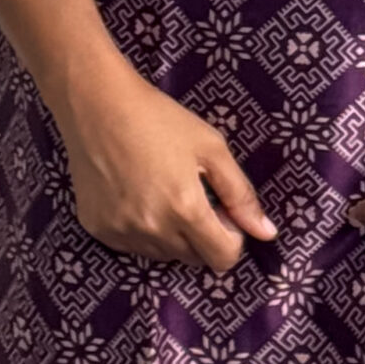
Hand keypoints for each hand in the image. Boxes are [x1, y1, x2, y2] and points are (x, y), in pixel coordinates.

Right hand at [49, 51, 274, 272]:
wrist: (98, 104)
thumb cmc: (160, 120)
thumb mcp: (212, 149)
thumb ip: (241, 195)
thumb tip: (267, 233)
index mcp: (185, 210)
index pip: (223, 258)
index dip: (232, 238)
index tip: (223, 212)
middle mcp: (152, 230)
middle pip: (194, 259)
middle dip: (203, 236)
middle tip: (194, 197)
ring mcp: (121, 232)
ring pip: (164, 255)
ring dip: (173, 236)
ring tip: (164, 193)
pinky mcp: (98, 229)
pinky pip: (133, 246)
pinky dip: (143, 231)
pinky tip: (138, 196)